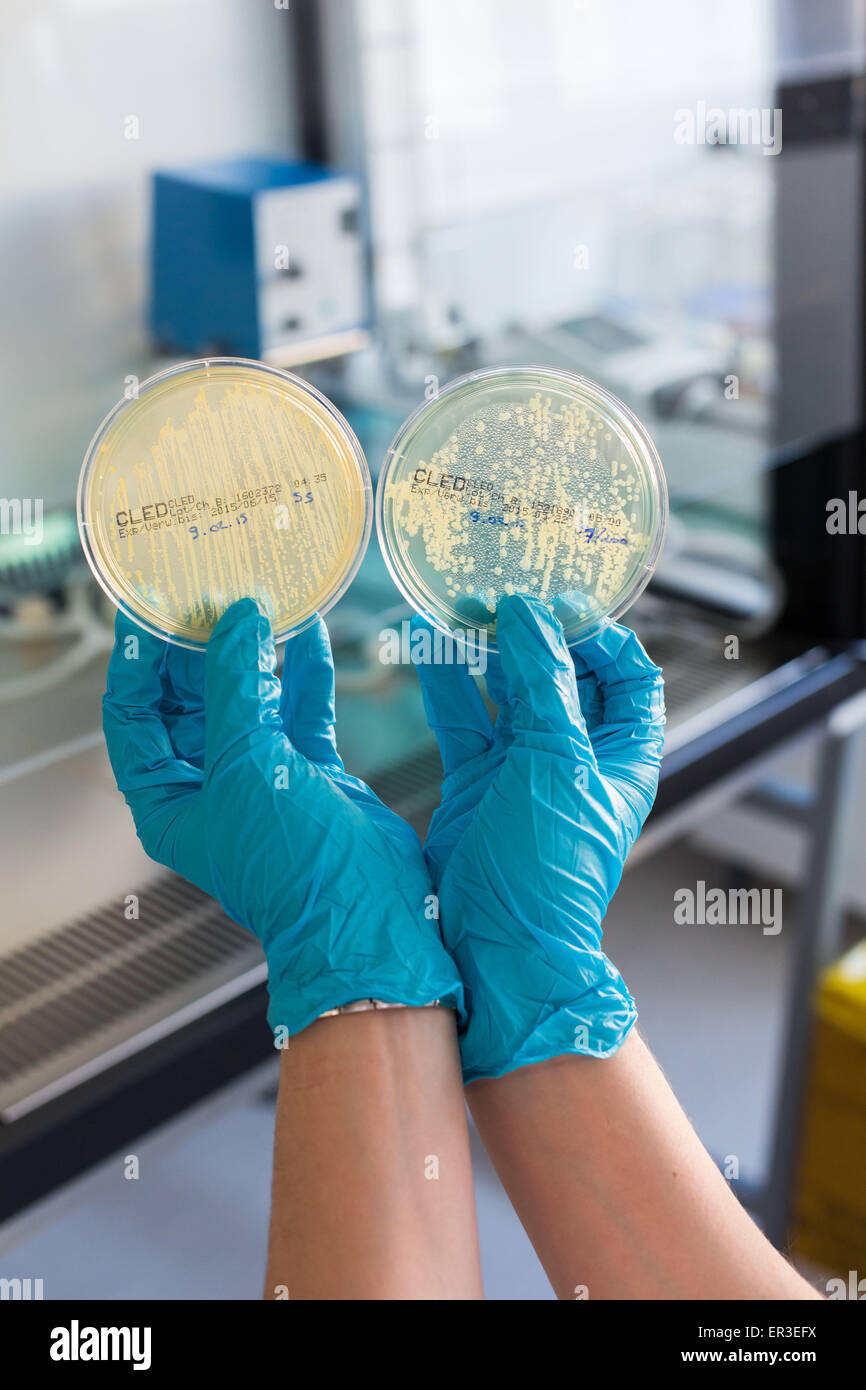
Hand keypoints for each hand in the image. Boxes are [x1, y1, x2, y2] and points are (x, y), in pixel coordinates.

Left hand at [103, 598, 464, 1036]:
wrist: (367, 915)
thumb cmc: (290, 861)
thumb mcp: (246, 763)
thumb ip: (238, 685)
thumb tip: (239, 617)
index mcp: (169, 798)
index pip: (134, 715)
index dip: (138, 660)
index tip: (152, 605)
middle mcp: (211, 785)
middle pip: (192, 700)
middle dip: (203, 646)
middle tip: (215, 589)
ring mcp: (264, 777)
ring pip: (252, 699)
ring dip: (258, 652)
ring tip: (264, 597)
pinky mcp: (313, 772)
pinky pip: (301, 711)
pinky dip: (306, 673)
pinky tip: (313, 631)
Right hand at [413, 594, 663, 1080]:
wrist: (496, 949)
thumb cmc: (546, 870)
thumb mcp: (555, 762)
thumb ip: (542, 682)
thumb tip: (529, 615)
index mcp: (619, 756)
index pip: (628, 676)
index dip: (601, 635)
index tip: (560, 605)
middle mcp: (574, 759)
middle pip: (562, 675)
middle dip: (532, 633)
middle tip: (497, 597)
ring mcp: (523, 771)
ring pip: (506, 692)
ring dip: (484, 651)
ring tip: (457, 609)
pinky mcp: (476, 784)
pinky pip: (462, 720)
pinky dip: (444, 683)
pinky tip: (424, 646)